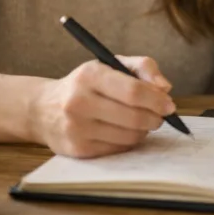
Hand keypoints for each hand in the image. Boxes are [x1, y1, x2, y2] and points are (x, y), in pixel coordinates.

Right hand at [29, 56, 174, 157]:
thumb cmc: (87, 84)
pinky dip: (128, 141)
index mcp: (90, 75)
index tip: (169, 105)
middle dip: (155, 118)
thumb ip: (143, 68)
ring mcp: (76, 128)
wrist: (44, 108)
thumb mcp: (111, 64)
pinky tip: (124, 131)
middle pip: (133, 117)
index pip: (132, 91)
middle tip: (160, 116)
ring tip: (142, 122)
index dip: (156, 100)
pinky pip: (117, 149)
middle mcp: (79, 101)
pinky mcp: (77, 149)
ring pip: (128, 136)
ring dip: (144, 131)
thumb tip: (165, 88)